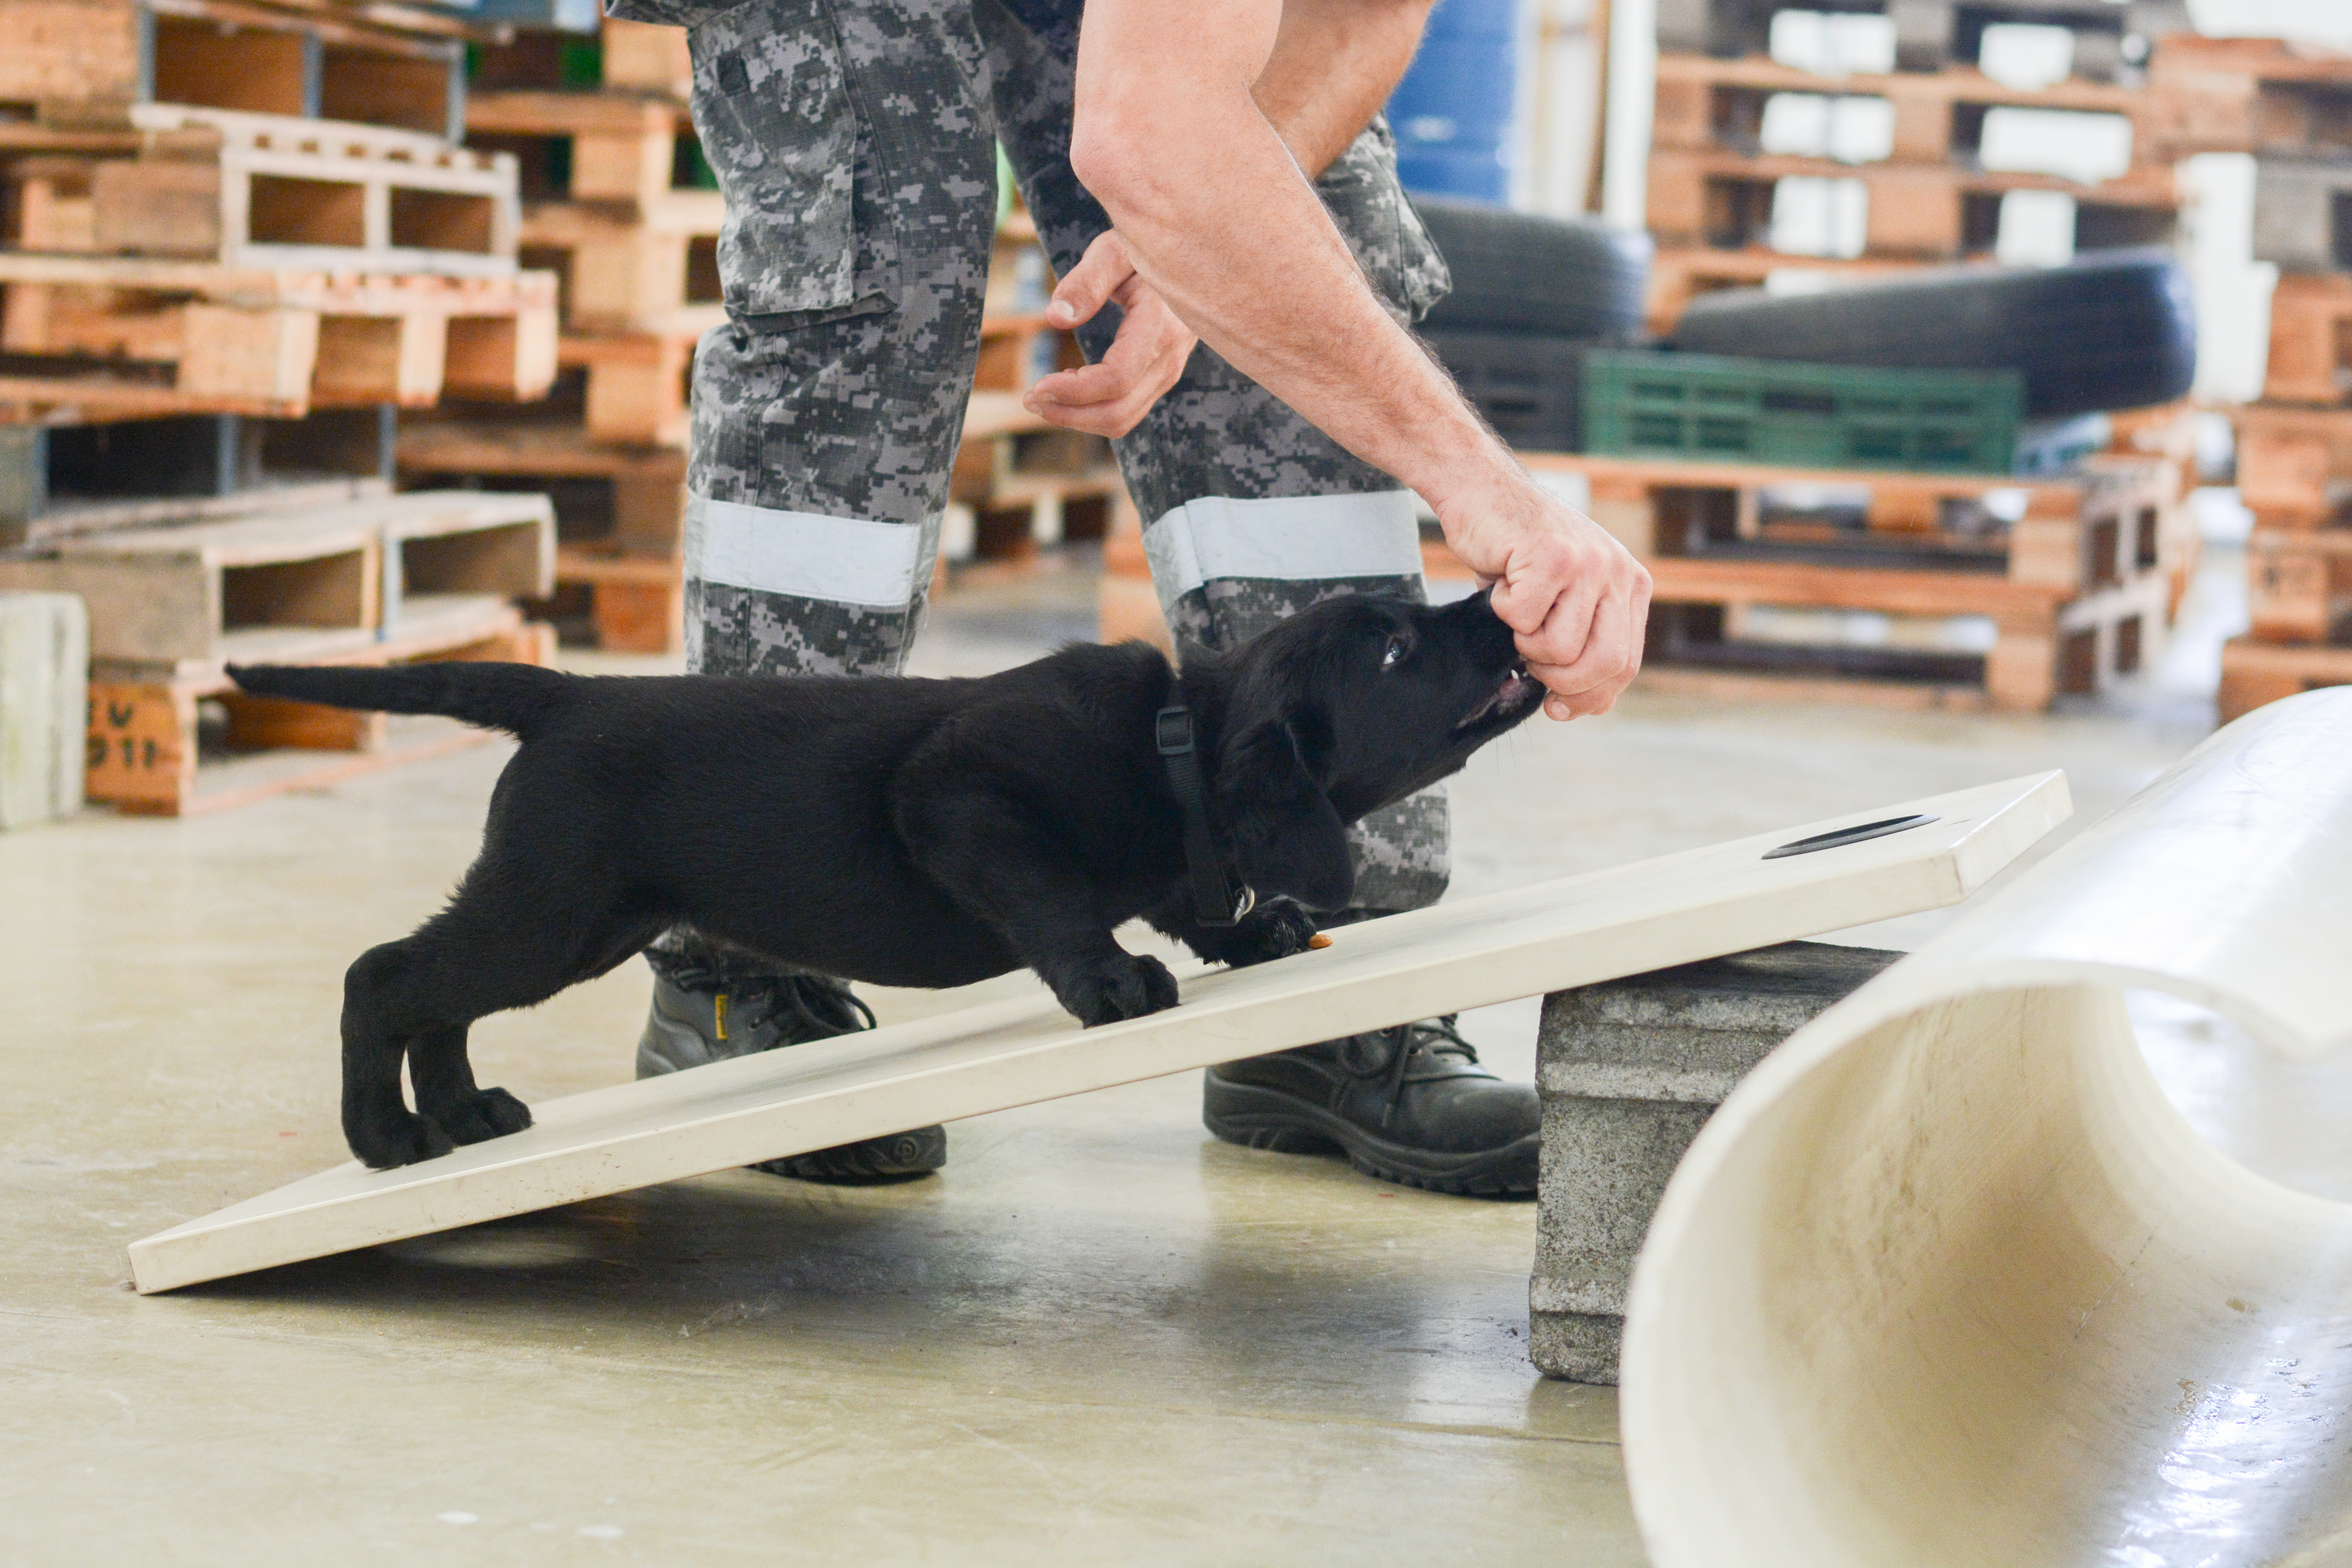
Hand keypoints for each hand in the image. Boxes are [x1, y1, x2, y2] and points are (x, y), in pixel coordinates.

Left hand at [1021, 230, 1197, 437]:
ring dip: (1078, 417)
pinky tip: (1071, 383)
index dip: (1074, 392)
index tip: (1036, 386)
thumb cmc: (1146, 247)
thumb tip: (1055, 317)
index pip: (1116, 380)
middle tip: (1028, 397)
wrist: (1190, 256)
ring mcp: (1169, 370)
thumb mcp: (1116, 249)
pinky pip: (1128, 409)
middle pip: (1117, 412)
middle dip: (1068, 414)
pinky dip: (1094, 408)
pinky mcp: (1162, 375)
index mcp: (1159, 325)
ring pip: (1123, 419)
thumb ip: (1087, 280)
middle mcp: (1170, 356)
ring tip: (1043, 395)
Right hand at [1440, 479, 1651, 719]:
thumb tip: (1577, 703)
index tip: (1559, 706)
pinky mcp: (1552, 557)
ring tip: (1515, 609)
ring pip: (1561, 648)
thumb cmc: (1517, 553)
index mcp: (1629, 585)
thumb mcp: (1564, 598)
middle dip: (1561, 679)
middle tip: (1531, 662)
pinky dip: (1502, 610)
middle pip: (1604, 664)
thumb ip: (1582, 640)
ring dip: (1525, 642)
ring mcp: (1588, 562)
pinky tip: (1503, 582)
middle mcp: (1618, 571)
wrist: (1482, 492)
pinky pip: (1524, 619)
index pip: (1626, 663)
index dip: (1591, 696)